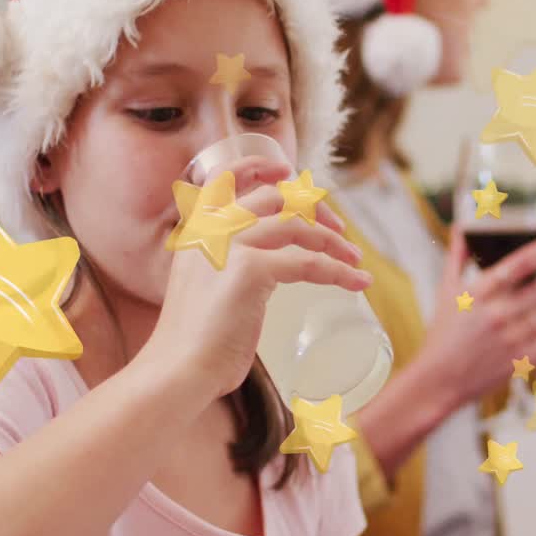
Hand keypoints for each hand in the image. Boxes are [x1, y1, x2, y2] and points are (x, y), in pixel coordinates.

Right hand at [144, 157, 371, 399]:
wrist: (177, 369)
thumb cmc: (193, 344)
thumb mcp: (206, 291)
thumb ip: (230, 271)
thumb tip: (269, 275)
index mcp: (197, 231)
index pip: (225, 177)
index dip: (260, 166)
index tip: (288, 172)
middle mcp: (212, 229)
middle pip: (275, 197)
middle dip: (314, 209)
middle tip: (338, 230)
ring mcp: (231, 246)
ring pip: (297, 227)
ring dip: (334, 241)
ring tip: (355, 260)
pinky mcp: (251, 270)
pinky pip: (309, 262)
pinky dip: (339, 271)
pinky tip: (358, 282)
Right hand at [415, 226, 535, 408]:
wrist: (439, 380)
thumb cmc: (443, 332)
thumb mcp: (445, 291)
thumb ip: (457, 255)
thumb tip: (461, 225)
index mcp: (477, 295)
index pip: (518, 265)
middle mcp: (495, 316)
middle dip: (533, 288)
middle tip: (520, 294)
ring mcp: (509, 340)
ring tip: (522, 314)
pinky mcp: (519, 361)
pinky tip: (525, 332)